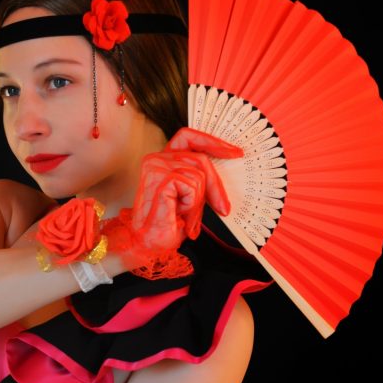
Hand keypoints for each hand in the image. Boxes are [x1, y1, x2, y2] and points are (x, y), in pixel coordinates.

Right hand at [129, 127, 242, 252]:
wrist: (148, 244)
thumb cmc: (165, 224)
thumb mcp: (190, 196)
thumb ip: (201, 179)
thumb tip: (225, 170)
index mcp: (163, 160)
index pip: (188, 137)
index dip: (212, 142)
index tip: (234, 152)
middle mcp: (157, 159)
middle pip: (200, 158)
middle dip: (215, 185)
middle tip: (222, 207)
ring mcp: (156, 167)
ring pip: (198, 174)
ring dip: (197, 201)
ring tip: (185, 215)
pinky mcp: (160, 178)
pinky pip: (191, 186)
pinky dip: (190, 205)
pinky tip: (178, 213)